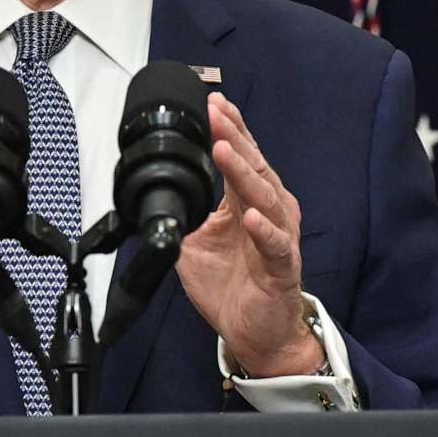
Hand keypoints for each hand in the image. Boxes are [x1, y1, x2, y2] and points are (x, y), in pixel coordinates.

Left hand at [176, 93, 320, 376]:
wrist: (256, 333)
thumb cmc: (235, 287)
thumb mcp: (196, 244)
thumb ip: (184, 215)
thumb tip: (154, 195)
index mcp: (249, 202)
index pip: (244, 156)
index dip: (230, 128)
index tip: (213, 102)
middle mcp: (269, 213)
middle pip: (255, 167)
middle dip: (235, 138)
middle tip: (216, 114)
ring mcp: (279, 238)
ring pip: (265, 197)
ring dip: (244, 173)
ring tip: (226, 150)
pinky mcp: (282, 267)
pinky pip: (275, 245)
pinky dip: (263, 230)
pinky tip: (249, 217)